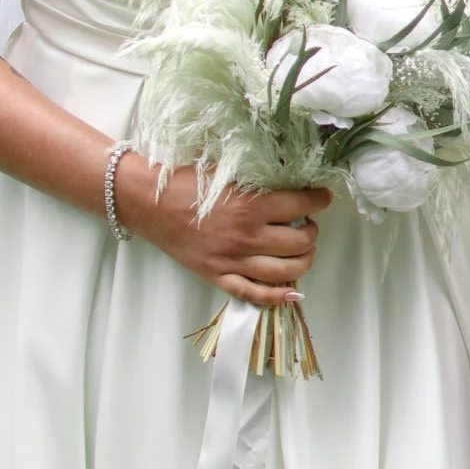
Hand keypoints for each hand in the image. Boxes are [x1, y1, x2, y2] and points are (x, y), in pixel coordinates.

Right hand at [119, 155, 330, 306]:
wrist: (147, 201)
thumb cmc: (186, 181)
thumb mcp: (228, 171)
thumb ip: (259, 178)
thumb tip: (291, 176)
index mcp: (250, 205)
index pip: (302, 206)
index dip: (319, 200)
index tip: (322, 197)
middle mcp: (246, 236)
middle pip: (300, 242)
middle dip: (312, 231)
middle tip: (308, 223)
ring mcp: (232, 260)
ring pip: (285, 271)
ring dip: (303, 260)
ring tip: (303, 249)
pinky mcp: (217, 276)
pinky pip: (253, 293)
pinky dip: (277, 297)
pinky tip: (292, 292)